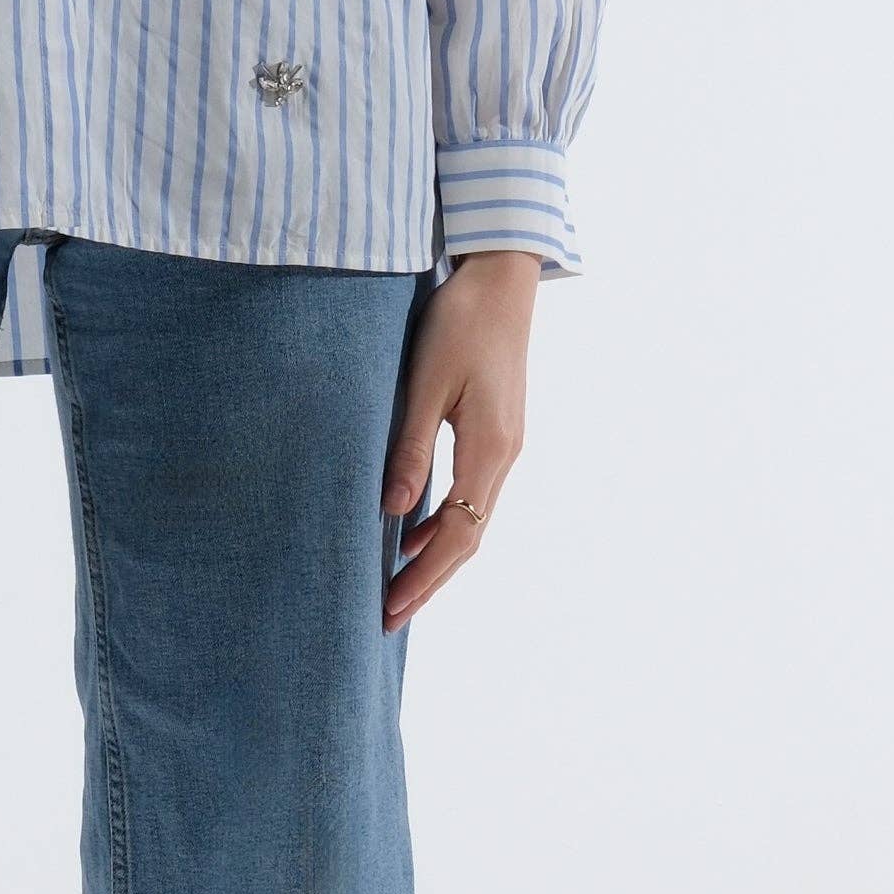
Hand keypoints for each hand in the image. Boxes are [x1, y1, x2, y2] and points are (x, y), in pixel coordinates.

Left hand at [379, 250, 539, 631]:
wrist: (502, 277)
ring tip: (398, 583)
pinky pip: (472, 491)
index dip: (424, 577)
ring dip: (437, 553)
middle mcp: (505, 455)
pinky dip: (446, 518)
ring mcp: (505, 444)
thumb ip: (412, 446)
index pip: (457, 536)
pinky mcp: (497, 429)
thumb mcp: (427, 381)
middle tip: (388, 616)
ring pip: (473, 517)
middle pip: (469, 538)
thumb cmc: (460, 321)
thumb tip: (393, 511)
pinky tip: (416, 525)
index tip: (390, 608)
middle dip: (429, 579)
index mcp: (490, 448)